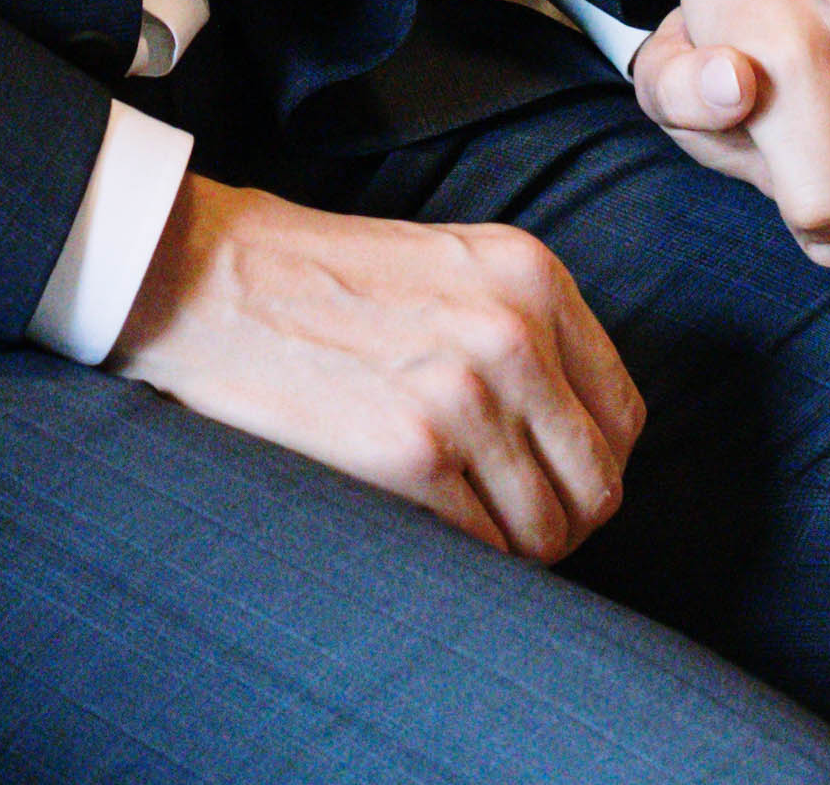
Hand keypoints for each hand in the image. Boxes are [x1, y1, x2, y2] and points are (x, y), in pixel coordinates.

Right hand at [108, 176, 644, 559]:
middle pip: (598, 480)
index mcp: (532, 276)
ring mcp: (464, 394)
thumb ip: (523, 328)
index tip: (559, 490)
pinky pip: (483, 548)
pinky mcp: (409, 454)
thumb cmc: (320, 279)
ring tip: (469, 540)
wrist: (207, 279)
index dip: (597, 468)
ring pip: (547, 528)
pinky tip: (428, 536)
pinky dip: (468, 563)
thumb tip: (574, 435)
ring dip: (516, 554)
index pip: (622, 413)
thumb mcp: (452, 266)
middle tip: (521, 537)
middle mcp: (513, 330)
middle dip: (567, 524)